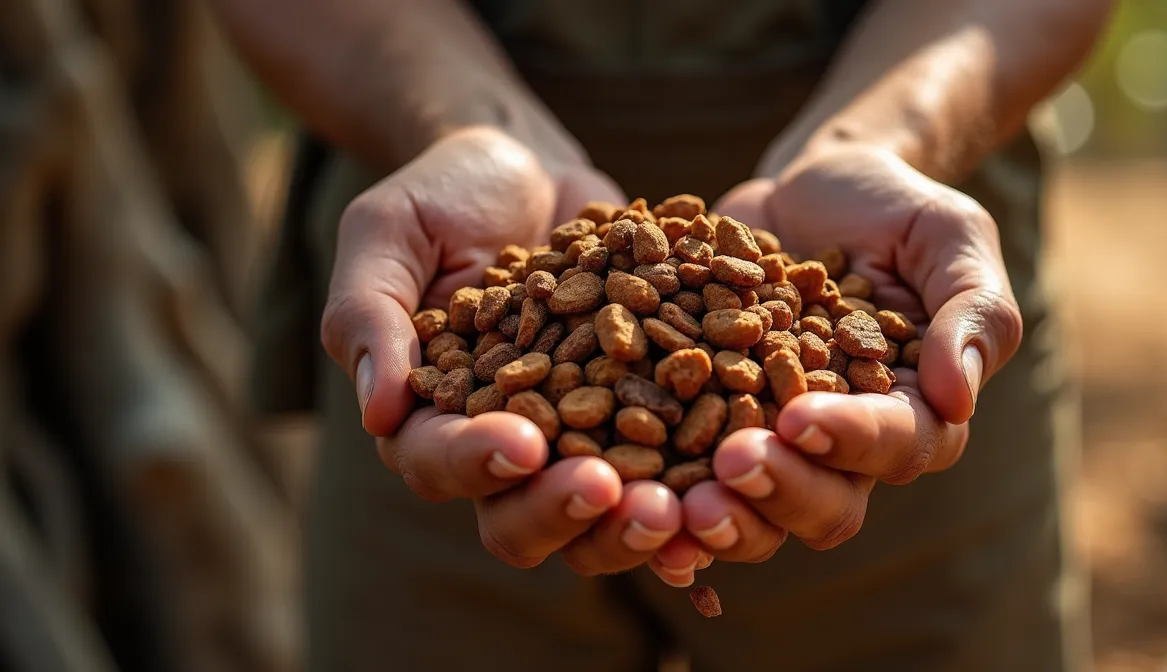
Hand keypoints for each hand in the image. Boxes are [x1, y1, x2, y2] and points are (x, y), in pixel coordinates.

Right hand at [319, 126, 695, 579]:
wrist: (530, 166)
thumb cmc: (444, 192)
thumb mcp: (389, 231)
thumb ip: (370, 313)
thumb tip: (379, 412)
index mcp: (428, 418)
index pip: (438, 462)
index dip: (477, 463)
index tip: (523, 444)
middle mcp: (502, 446)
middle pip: (521, 517)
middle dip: (568, 511)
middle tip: (619, 495)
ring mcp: (579, 436)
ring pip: (602, 510)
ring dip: (640, 517)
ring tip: (683, 507)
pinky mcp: (642, 412)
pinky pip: (673, 459)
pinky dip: (702, 473)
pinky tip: (739, 464)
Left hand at [681, 145, 1022, 560]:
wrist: (806, 190)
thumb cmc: (893, 209)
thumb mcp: (950, 235)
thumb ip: (972, 309)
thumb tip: (957, 396)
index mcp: (914, 411)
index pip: (897, 445)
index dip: (851, 440)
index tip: (800, 418)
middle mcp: (843, 448)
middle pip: (824, 505)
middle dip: (778, 491)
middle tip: (731, 466)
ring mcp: (770, 444)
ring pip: (754, 514)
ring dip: (718, 517)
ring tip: (675, 502)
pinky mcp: (707, 426)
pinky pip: (685, 480)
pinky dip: (658, 498)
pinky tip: (620, 494)